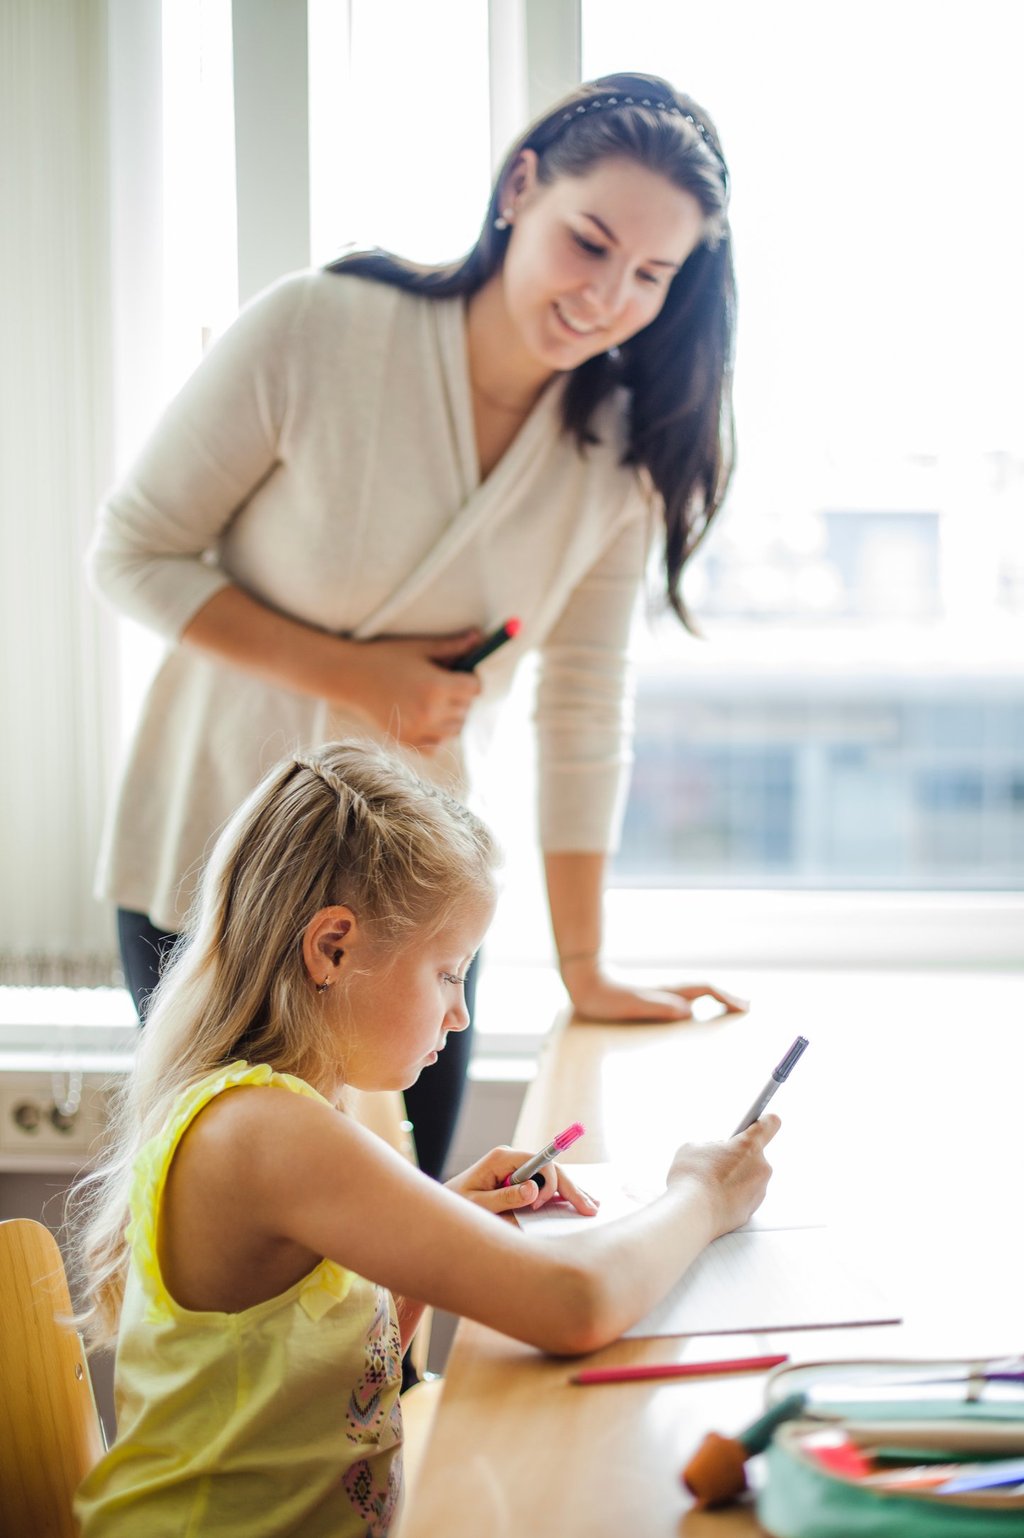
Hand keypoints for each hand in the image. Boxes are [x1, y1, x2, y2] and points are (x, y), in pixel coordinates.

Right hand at [337, 629, 483, 749]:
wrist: (350, 677)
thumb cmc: (385, 657)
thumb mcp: (420, 648)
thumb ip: (452, 646)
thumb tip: (479, 637)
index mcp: (436, 686)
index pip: (475, 688)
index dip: (470, 679)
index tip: (459, 674)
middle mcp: (430, 712)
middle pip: (467, 708)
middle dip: (461, 696)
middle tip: (444, 685)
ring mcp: (418, 730)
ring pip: (456, 729)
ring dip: (453, 716)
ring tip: (436, 702)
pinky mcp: (406, 741)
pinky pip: (437, 747)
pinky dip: (437, 736)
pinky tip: (427, 720)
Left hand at [445, 1146, 599, 1217]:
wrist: (444, 1205)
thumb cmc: (457, 1204)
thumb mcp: (478, 1204)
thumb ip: (505, 1198)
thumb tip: (534, 1190)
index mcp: (502, 1158)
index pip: (539, 1162)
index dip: (548, 1182)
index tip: (542, 1204)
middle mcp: (513, 1159)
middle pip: (551, 1169)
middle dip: (571, 1189)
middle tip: (590, 1210)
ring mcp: (517, 1168)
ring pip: (552, 1176)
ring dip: (571, 1192)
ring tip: (592, 1207)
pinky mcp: (519, 1179)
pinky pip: (545, 1184)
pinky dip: (562, 1194)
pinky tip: (578, 1201)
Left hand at [560, 958, 748, 1022]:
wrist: (585, 982)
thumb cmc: (606, 997)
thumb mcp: (632, 1005)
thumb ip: (658, 1007)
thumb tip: (687, 1011)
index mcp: (668, 991)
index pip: (706, 990)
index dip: (727, 998)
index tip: (745, 1007)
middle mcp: (669, 990)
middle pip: (706, 990)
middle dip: (727, 998)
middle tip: (747, 1007)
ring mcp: (661, 992)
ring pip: (695, 994)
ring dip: (715, 1000)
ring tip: (730, 1009)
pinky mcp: (651, 998)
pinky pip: (683, 1000)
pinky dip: (698, 1004)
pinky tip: (695, 1013)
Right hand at [667, 1114, 779, 1237]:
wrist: (692, 1215)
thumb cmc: (692, 1178)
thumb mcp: (693, 1148)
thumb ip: (710, 1146)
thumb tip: (715, 1153)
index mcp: (749, 1146)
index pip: (770, 1124)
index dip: (764, 1122)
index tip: (760, 1122)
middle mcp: (761, 1167)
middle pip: (753, 1156)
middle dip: (737, 1158)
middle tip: (715, 1164)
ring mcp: (759, 1191)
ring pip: (748, 1178)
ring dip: (734, 1179)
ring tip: (710, 1185)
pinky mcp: (752, 1211)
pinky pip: (743, 1197)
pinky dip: (731, 1197)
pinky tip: (713, 1199)